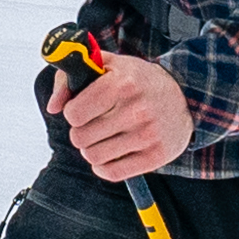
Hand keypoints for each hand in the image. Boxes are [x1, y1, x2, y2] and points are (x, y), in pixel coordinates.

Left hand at [57, 50, 195, 183]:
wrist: (185, 97)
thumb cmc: (140, 80)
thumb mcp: (108, 66)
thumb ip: (72, 78)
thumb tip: (53, 106)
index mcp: (122, 83)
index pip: (74, 113)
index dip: (72, 112)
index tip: (82, 109)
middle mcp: (136, 109)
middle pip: (80, 138)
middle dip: (80, 132)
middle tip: (92, 125)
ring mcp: (148, 135)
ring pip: (93, 157)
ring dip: (91, 150)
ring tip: (101, 138)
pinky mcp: (155, 156)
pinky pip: (112, 173)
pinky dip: (104, 167)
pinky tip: (110, 153)